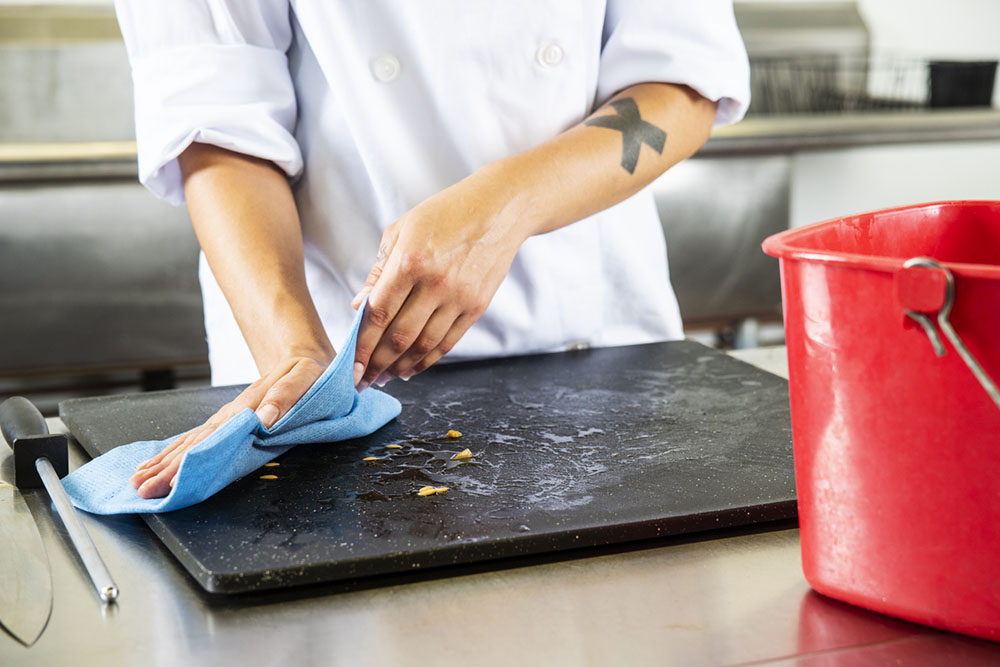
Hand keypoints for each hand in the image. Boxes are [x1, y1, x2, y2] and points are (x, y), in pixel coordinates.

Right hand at [129, 354, 329, 497]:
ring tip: (139, 479)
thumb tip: (264, 418)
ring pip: (192, 440)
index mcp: (249, 407)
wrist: (305, 356)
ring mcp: (228, 416)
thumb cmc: (310, 372)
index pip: (213, 440)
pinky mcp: (230, 419)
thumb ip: (287, 396)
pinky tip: (159, 461)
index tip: (170, 481)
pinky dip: (177, 449)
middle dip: (167, 468)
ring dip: (165, 461)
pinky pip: (199, 436)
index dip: (191, 462)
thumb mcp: (306, 378)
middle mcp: (233, 413)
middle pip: (195, 443)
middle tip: (142, 489)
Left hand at [351, 169, 528, 387]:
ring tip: (384, 378)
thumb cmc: (445, 214)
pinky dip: (427, 360)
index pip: (378, 314)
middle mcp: (435, 283)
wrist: (500, 209)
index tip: (348, 366)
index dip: (360, 345)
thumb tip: (358, 307)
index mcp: (409, 260)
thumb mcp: (402, 230)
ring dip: (400, 367)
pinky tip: (411, 369)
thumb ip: (379, 270)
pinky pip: (448, 342)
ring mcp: (459, 297)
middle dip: (375, 364)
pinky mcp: (477, 306)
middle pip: (399, 337)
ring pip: (423, 345)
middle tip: (360, 381)